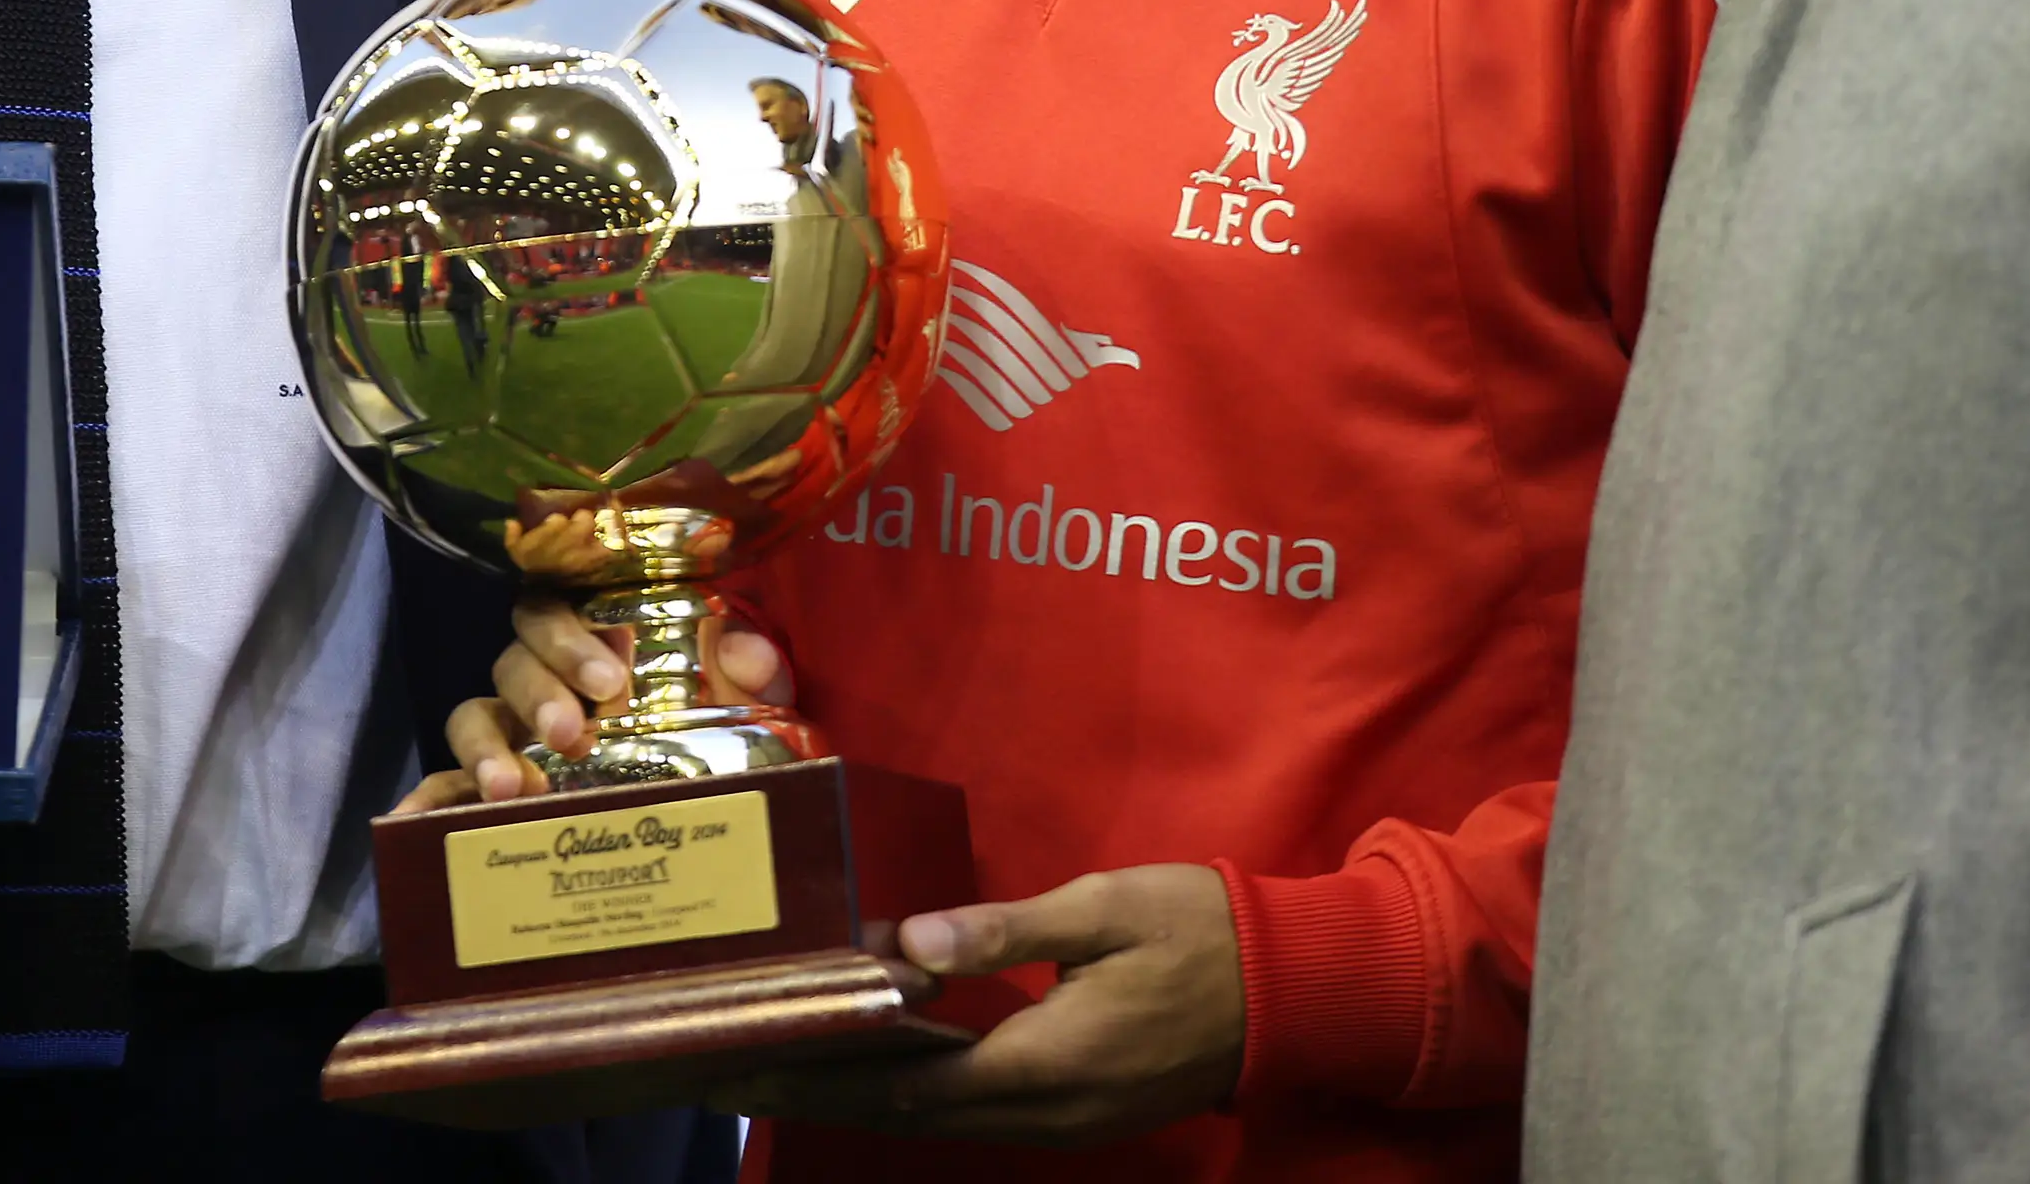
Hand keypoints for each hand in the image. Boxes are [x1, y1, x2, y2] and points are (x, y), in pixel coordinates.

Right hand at [396, 593, 793, 810]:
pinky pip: (442, 789)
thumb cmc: (713, 736)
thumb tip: (747, 653)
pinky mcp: (487, 794)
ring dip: (485, 749)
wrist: (710, 819)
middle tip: (573, 735)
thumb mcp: (743, 702)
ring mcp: (508, 739)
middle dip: (538, 693)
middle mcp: (541, 684)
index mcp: (593, 645)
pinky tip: (410, 822)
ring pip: (472, 718)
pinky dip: (424, 803)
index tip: (611, 681)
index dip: (573, 639)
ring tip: (512, 791)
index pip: (558, 612)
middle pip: (513, 662)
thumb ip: (750, 671)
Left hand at [720, 864, 1244, 1145]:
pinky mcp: (1083, 1112)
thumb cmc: (1202, 930)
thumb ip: (1002, 929)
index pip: (904, 1083)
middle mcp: (1045, 1110)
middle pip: (908, 1115)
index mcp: (1043, 1060)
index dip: (819, 1078)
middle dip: (818, 1094)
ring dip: (863, 1098)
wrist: (1297, 987)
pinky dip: (918, 1096)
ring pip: (941, 1121)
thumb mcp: (1102, 907)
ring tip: (786, 1070)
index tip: (745, 1065)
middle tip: (732, 1070)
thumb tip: (906, 946)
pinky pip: (978, 1114)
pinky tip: (881, 1069)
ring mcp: (1067, 1122)